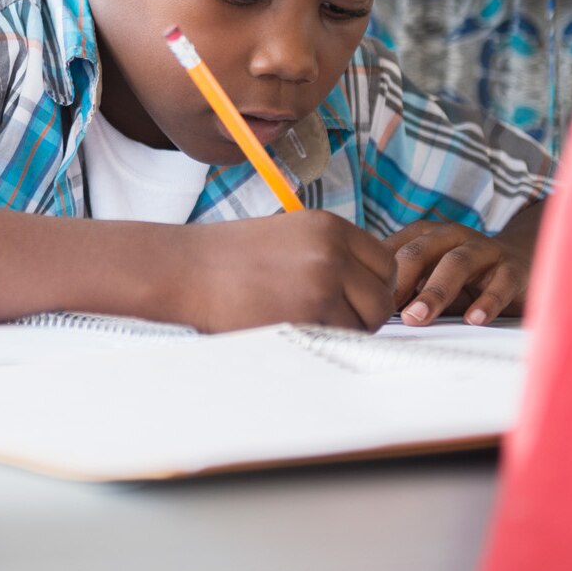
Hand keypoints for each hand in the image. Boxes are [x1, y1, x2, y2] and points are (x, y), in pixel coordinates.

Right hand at [178, 211, 395, 332]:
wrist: (187, 270)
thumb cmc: (232, 258)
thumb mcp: (290, 236)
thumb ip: (331, 254)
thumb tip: (370, 288)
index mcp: (329, 226)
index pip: (384, 263)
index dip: (373, 285)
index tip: (353, 298)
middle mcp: (331, 251)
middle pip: (381, 296)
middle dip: (364, 314)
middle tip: (333, 319)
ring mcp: (321, 284)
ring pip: (364, 324)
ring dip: (344, 331)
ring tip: (308, 324)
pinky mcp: (305, 316)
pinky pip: (337, 341)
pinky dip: (322, 343)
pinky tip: (293, 330)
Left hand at [386, 220, 531, 326]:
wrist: (522, 261)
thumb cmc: (466, 275)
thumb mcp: (432, 277)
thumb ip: (408, 290)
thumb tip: (373, 313)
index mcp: (426, 235)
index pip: (395, 251)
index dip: (377, 276)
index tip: (365, 303)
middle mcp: (452, 236)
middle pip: (420, 253)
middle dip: (401, 282)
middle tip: (385, 311)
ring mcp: (483, 249)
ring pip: (456, 263)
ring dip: (435, 291)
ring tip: (419, 316)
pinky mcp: (513, 268)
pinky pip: (499, 283)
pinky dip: (486, 302)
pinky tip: (473, 320)